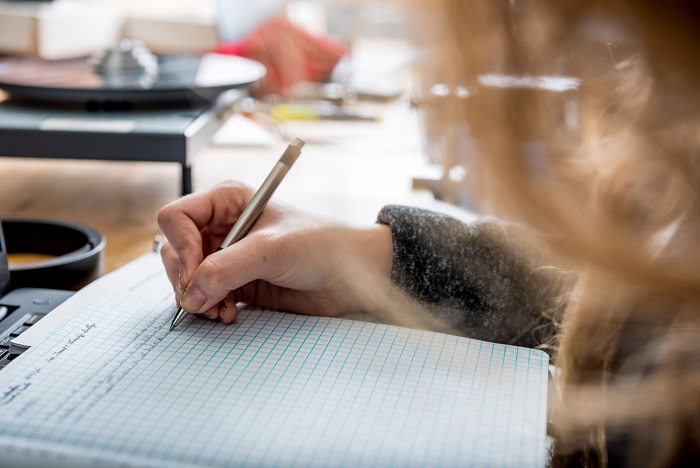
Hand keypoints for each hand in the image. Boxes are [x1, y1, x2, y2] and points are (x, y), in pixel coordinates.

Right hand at [157, 181, 392, 323]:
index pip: (177, 218)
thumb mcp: (272, 249)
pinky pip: (205, 297)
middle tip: (201, 300)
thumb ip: (227, 268)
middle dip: (185, 278)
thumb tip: (190, 293)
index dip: (181, 246)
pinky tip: (228, 315)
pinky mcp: (237, 284)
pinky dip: (209, 308)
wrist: (352, 275)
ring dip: (196, 298)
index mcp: (227, 201)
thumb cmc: (322, 245)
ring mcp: (228, 257)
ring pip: (187, 278)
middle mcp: (223, 227)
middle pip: (176, 251)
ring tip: (219, 311)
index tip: (195, 273)